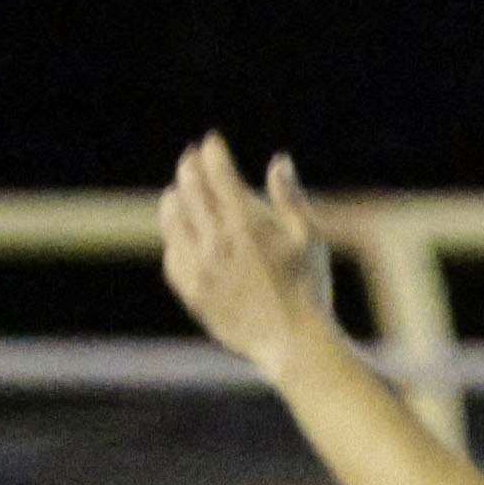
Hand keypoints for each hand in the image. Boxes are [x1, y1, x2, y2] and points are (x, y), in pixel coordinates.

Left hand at [158, 137, 339, 378]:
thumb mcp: (309, 239)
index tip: (212, 141)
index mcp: (246, 222)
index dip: (213, 151)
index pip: (217, 171)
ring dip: (174, 197)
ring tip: (178, 191)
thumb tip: (279, 161)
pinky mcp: (192, 290)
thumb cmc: (310, 289)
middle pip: (190, 188)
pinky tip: (179, 234)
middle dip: (190, 166)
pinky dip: (174, 238)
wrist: (295, 342)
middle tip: (192, 158)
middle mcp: (215, 239)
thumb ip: (290, 197)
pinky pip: (172, 255)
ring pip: (172, 217)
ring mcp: (199, 265)